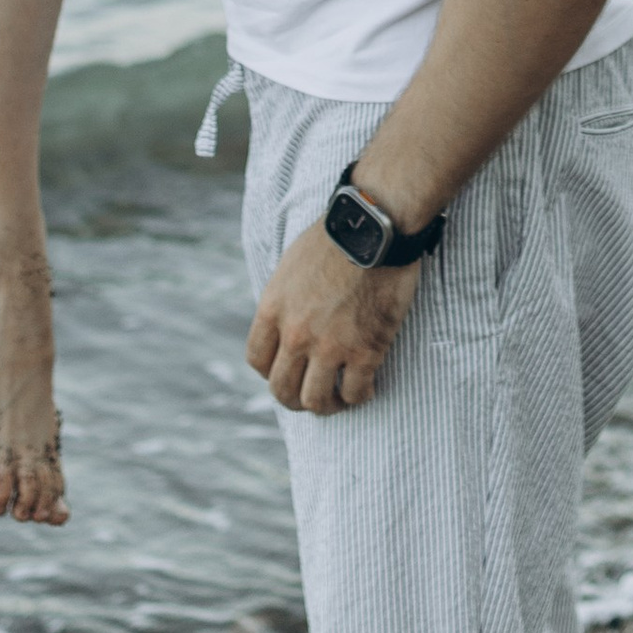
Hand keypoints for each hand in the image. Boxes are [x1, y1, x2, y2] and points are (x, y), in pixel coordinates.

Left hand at [246, 223, 420, 413]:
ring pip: (315, 400)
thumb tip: (286, 325)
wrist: (375, 227)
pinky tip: (367, 387)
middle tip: (312, 394)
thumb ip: (284, 301)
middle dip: (295, 398)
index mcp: (273, 309)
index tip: (287, 371)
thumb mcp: (291, 266)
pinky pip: (356, 392)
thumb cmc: (336, 237)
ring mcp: (330, 345)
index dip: (271, 372)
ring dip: (327, 405)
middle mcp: (295, 334)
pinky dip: (360, 396)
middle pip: (282, 389)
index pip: (257, 361)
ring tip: (340, 398)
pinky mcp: (365, 350)